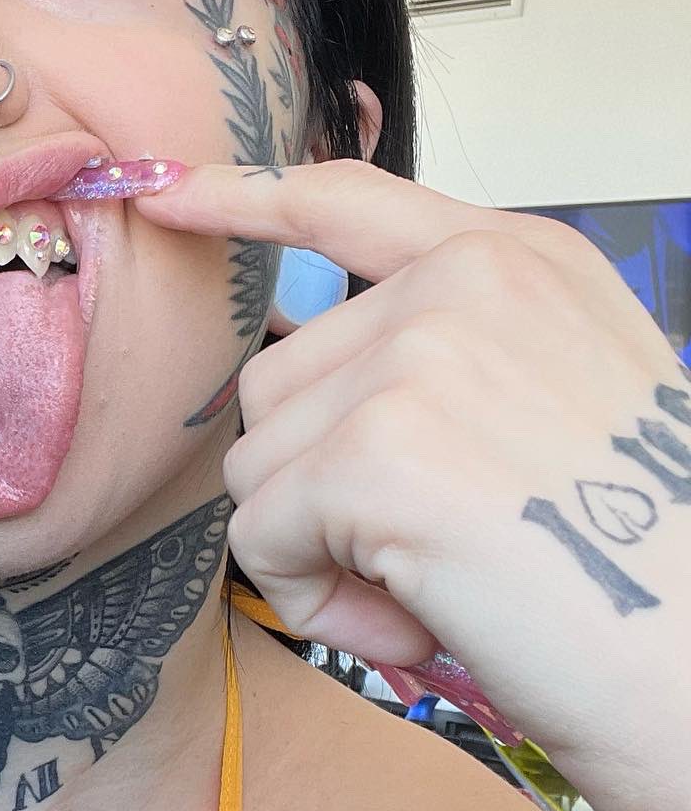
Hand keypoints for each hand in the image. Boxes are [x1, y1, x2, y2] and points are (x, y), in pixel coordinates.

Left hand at [137, 159, 690, 810]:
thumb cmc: (643, 562)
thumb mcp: (563, 398)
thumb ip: (448, 354)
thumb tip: (312, 382)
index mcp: (517, 258)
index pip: (347, 201)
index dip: (244, 199)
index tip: (166, 191)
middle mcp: (465, 282)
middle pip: (277, 382)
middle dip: (323, 488)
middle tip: (437, 551)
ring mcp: (419, 358)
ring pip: (259, 463)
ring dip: (321, 549)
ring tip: (439, 587)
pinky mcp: (377, 453)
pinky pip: (264, 536)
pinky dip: (320, 600)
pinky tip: (420, 619)